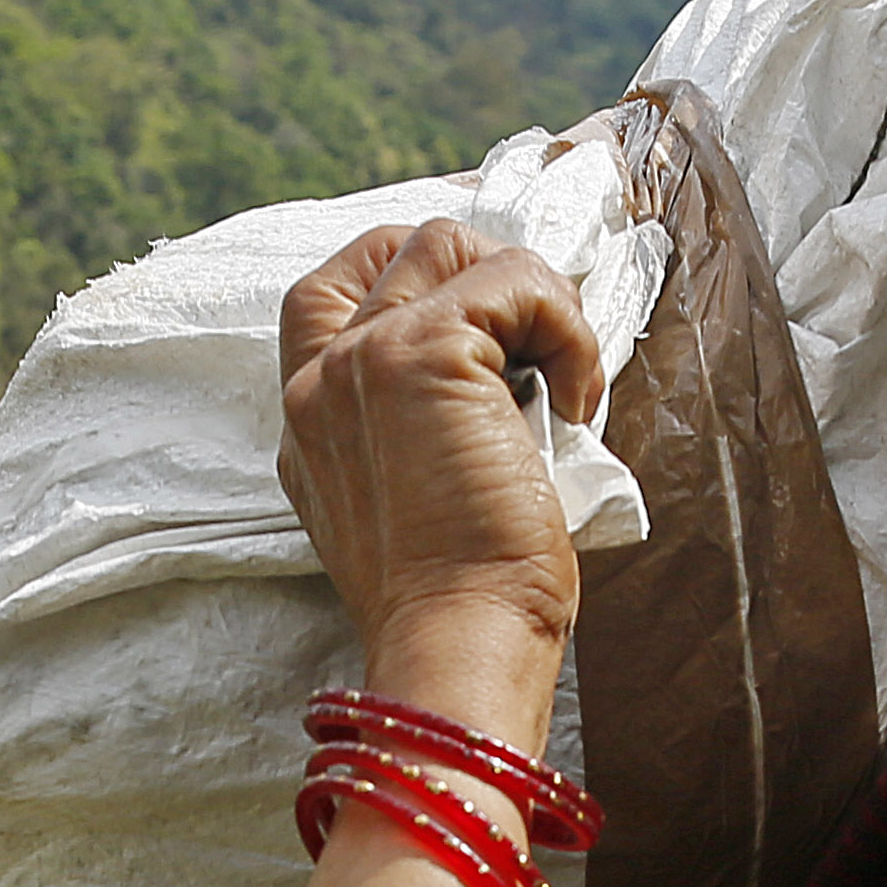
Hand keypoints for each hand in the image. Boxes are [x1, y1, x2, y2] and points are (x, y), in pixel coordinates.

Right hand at [276, 219, 610, 737]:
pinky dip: (564, 324)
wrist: (457, 641)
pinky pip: (514, 280)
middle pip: (397, 247)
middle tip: (539, 348)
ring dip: (527, 295)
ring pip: (449, 245)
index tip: (489, 319)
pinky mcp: (423, 352)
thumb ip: (418, 434)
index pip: (331, 292)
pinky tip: (579, 400)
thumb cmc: (461, 600)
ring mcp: (362, 356)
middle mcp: (318, 377)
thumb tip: (510, 383)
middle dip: (483, 272)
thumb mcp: (411, 505)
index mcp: (308, 416)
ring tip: (561, 381)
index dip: (414, 277)